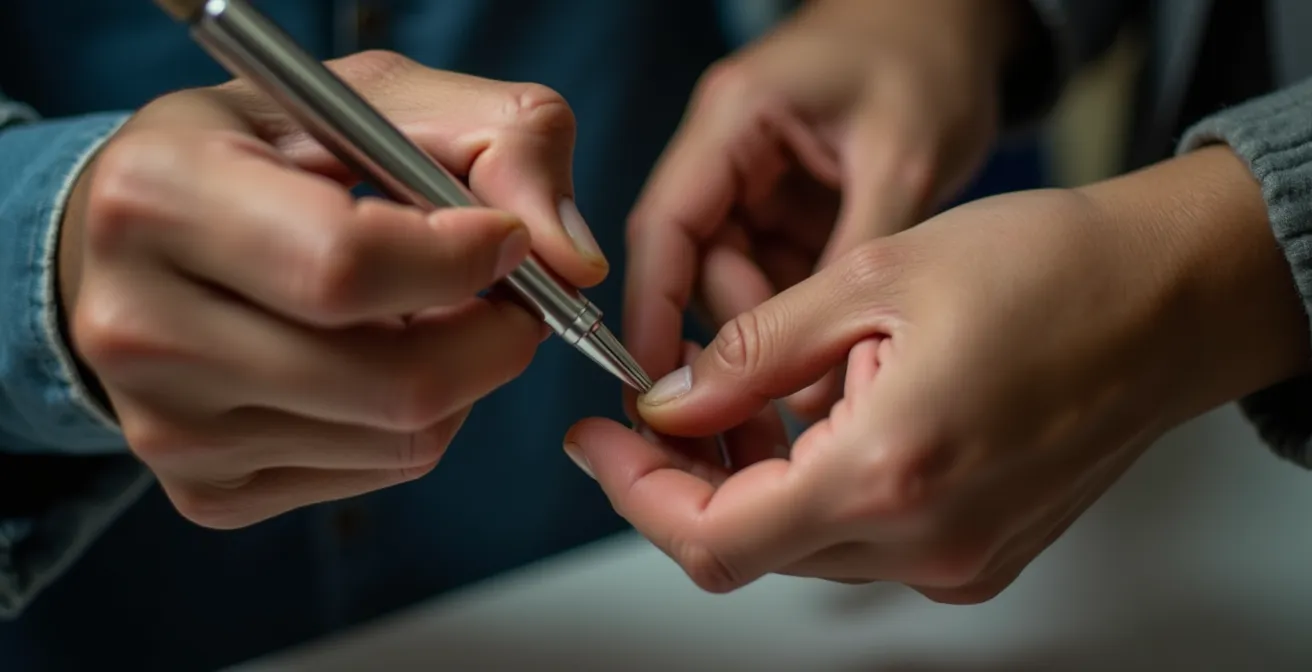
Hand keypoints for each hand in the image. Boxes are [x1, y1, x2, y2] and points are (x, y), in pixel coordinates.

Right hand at [59, 51, 606, 528]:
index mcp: (160, 196)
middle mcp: (139, 327)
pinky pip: (379, 473)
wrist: (149, 235)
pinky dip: (415, 420)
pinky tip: (379, 360)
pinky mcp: (207, 491)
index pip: (346, 266)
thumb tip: (575, 261)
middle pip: (393, 381)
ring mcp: (167, 429)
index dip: (462, 260)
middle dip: (494, 339)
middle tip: (511, 297)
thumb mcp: (379, 98)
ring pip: (403, 438)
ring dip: (458, 377)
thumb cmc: (270, 153)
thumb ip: (503, 142)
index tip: (505, 239)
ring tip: (426, 314)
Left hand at [568, 147, 1309, 600]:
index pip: (712, 535)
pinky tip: (817, 420)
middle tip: (670, 401)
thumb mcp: (872, 277)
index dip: (635, 494)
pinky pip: (863, 541)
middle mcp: (928, 542)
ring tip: (746, 394)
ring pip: (803, 546)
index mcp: (891, 470)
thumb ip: (754, 353)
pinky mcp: (982, 556)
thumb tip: (673, 401)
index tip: (598, 444)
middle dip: (688, 478)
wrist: (1167, 300)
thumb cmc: (1048, 269)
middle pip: (751, 547)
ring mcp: (960, 561)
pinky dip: (816, 490)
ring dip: (752, 482)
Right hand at [624, 0, 1024, 417]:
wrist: (953, 21)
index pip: (664, 226)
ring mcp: (752, 181)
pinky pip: (775, 275)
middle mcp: (726, 153)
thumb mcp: (903, 160)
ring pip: (735, 280)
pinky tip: (842, 347)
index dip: (650, 312)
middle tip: (795, 400)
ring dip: (776, 331)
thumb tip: (821, 375)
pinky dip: (803, 315)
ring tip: (830, 380)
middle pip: (696, 265)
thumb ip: (855, 257)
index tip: (655, 392)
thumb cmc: (928, 63)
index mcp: (735, 119)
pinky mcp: (784, 206)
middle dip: (741, 334)